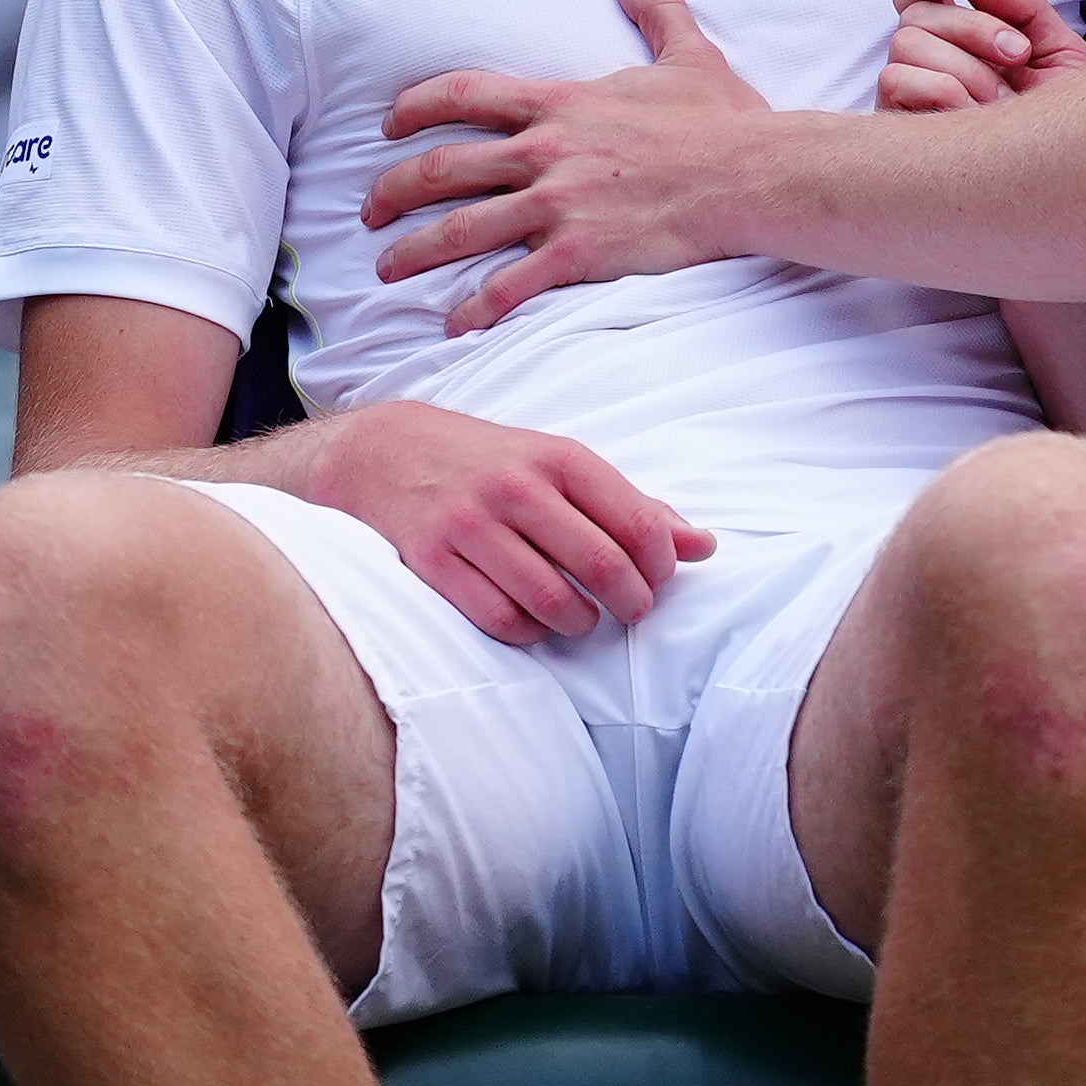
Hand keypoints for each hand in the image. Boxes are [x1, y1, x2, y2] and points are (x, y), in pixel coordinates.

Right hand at [283, 394, 712, 641]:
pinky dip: (529, 632)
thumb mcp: (558, 465)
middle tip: (630, 610)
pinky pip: (502, 619)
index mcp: (559, 459)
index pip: (639, 525)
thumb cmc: (488, 463)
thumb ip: (630, 505)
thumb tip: (704, 547)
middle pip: (604, 567)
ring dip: (580, 624)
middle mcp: (517, 488)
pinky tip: (533, 622)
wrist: (381, 453)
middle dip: (631, 602)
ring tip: (582, 619)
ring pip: (554, 601)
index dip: (661, 567)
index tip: (657, 579)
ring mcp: (471, 526)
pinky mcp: (433, 562)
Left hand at [361, 0, 774, 326]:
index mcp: (562, 102)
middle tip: (369, 211)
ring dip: (414, 252)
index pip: (464, 93)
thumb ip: (653, 9)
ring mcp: (559, 204)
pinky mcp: (579, 252)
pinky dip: (475, 307)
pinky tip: (452, 325)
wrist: (752, 177)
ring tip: (385, 271)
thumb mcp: (688, 54)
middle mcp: (546, 152)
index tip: (388, 123)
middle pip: (443, 168)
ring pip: (461, 229)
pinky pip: (510, 284)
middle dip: (393, 191)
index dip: (415, 106)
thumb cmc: (725, 121)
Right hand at [879, 0, 1085, 110]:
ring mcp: (908, 97)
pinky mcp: (897, 129)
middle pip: (918, 14)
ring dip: (963, 65)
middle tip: (1019, 55)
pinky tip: (975, 115)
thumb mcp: (1057, 50)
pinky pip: (898, 81)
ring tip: (1002, 99)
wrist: (1072, 171)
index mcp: (958, 44)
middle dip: (974, 26)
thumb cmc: (1061, 114)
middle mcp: (926, 66)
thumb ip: (1022, 7)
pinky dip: (942, 89)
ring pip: (906, 43)